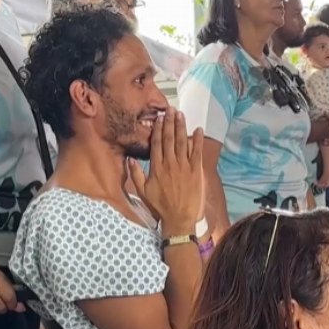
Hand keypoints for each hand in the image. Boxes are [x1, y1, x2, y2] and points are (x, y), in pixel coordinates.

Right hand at [130, 108, 204, 234]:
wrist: (179, 218)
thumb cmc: (160, 206)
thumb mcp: (142, 192)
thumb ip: (135, 174)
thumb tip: (129, 159)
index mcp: (156, 168)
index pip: (157, 144)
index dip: (158, 129)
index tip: (159, 118)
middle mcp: (170, 164)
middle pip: (169, 139)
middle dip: (170, 123)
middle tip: (171, 109)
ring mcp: (184, 167)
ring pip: (182, 142)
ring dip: (182, 127)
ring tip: (181, 114)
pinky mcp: (196, 171)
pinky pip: (197, 152)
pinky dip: (197, 140)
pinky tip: (198, 129)